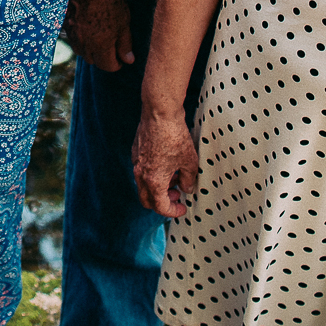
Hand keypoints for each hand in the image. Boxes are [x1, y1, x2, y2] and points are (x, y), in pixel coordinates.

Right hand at [61, 0, 134, 70]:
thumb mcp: (124, 21)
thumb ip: (125, 43)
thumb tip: (128, 60)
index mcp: (101, 45)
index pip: (109, 66)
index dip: (117, 64)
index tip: (122, 58)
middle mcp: (85, 43)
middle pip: (94, 61)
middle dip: (104, 58)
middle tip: (112, 47)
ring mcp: (73, 34)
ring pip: (82, 52)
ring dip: (91, 50)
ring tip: (100, 37)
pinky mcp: (66, 25)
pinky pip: (74, 39)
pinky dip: (81, 39)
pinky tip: (88, 28)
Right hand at [132, 103, 196, 217]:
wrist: (160, 113)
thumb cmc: (174, 137)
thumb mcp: (189, 162)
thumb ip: (188, 179)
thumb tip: (186, 187)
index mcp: (154, 181)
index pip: (160, 207)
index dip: (173, 211)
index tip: (182, 208)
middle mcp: (141, 174)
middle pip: (147, 200)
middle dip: (161, 202)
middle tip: (175, 196)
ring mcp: (136, 162)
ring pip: (143, 185)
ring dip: (157, 187)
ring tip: (174, 178)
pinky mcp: (136, 151)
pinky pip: (141, 171)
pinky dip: (152, 175)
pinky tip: (166, 164)